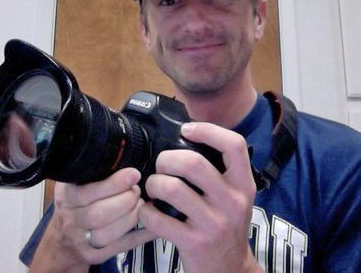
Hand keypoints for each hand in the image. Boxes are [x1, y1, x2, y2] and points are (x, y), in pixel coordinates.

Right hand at [30, 168, 155, 271]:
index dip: (114, 184)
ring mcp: (82, 240)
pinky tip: (153, 223)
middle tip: (137, 191)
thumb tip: (121, 147)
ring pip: (108, 233)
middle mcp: (71, 220)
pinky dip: (140, 235)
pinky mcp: (95, 255)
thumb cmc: (76, 202)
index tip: (134, 174)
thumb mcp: (74, 181)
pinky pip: (121, 247)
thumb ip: (90, 168)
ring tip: (140, 204)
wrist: (61, 238)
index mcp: (67, 197)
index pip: (88, 192)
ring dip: (131, 217)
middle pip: (98, 215)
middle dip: (125, 201)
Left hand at [138, 122, 262, 272]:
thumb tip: (186, 136)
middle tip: (161, 165)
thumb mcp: (233, 195)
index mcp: (243, 184)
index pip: (233, 145)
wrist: (229, 270)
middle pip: (192, 162)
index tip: (187, 130)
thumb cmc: (225, 224)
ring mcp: (214, 224)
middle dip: (166, 159)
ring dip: (153, 183)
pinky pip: (158, 217)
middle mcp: (233, 202)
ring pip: (171, 187)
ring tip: (153, 187)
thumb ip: (219, 170)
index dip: (208, 130)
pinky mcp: (195, 243)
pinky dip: (146, 211)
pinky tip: (150, 211)